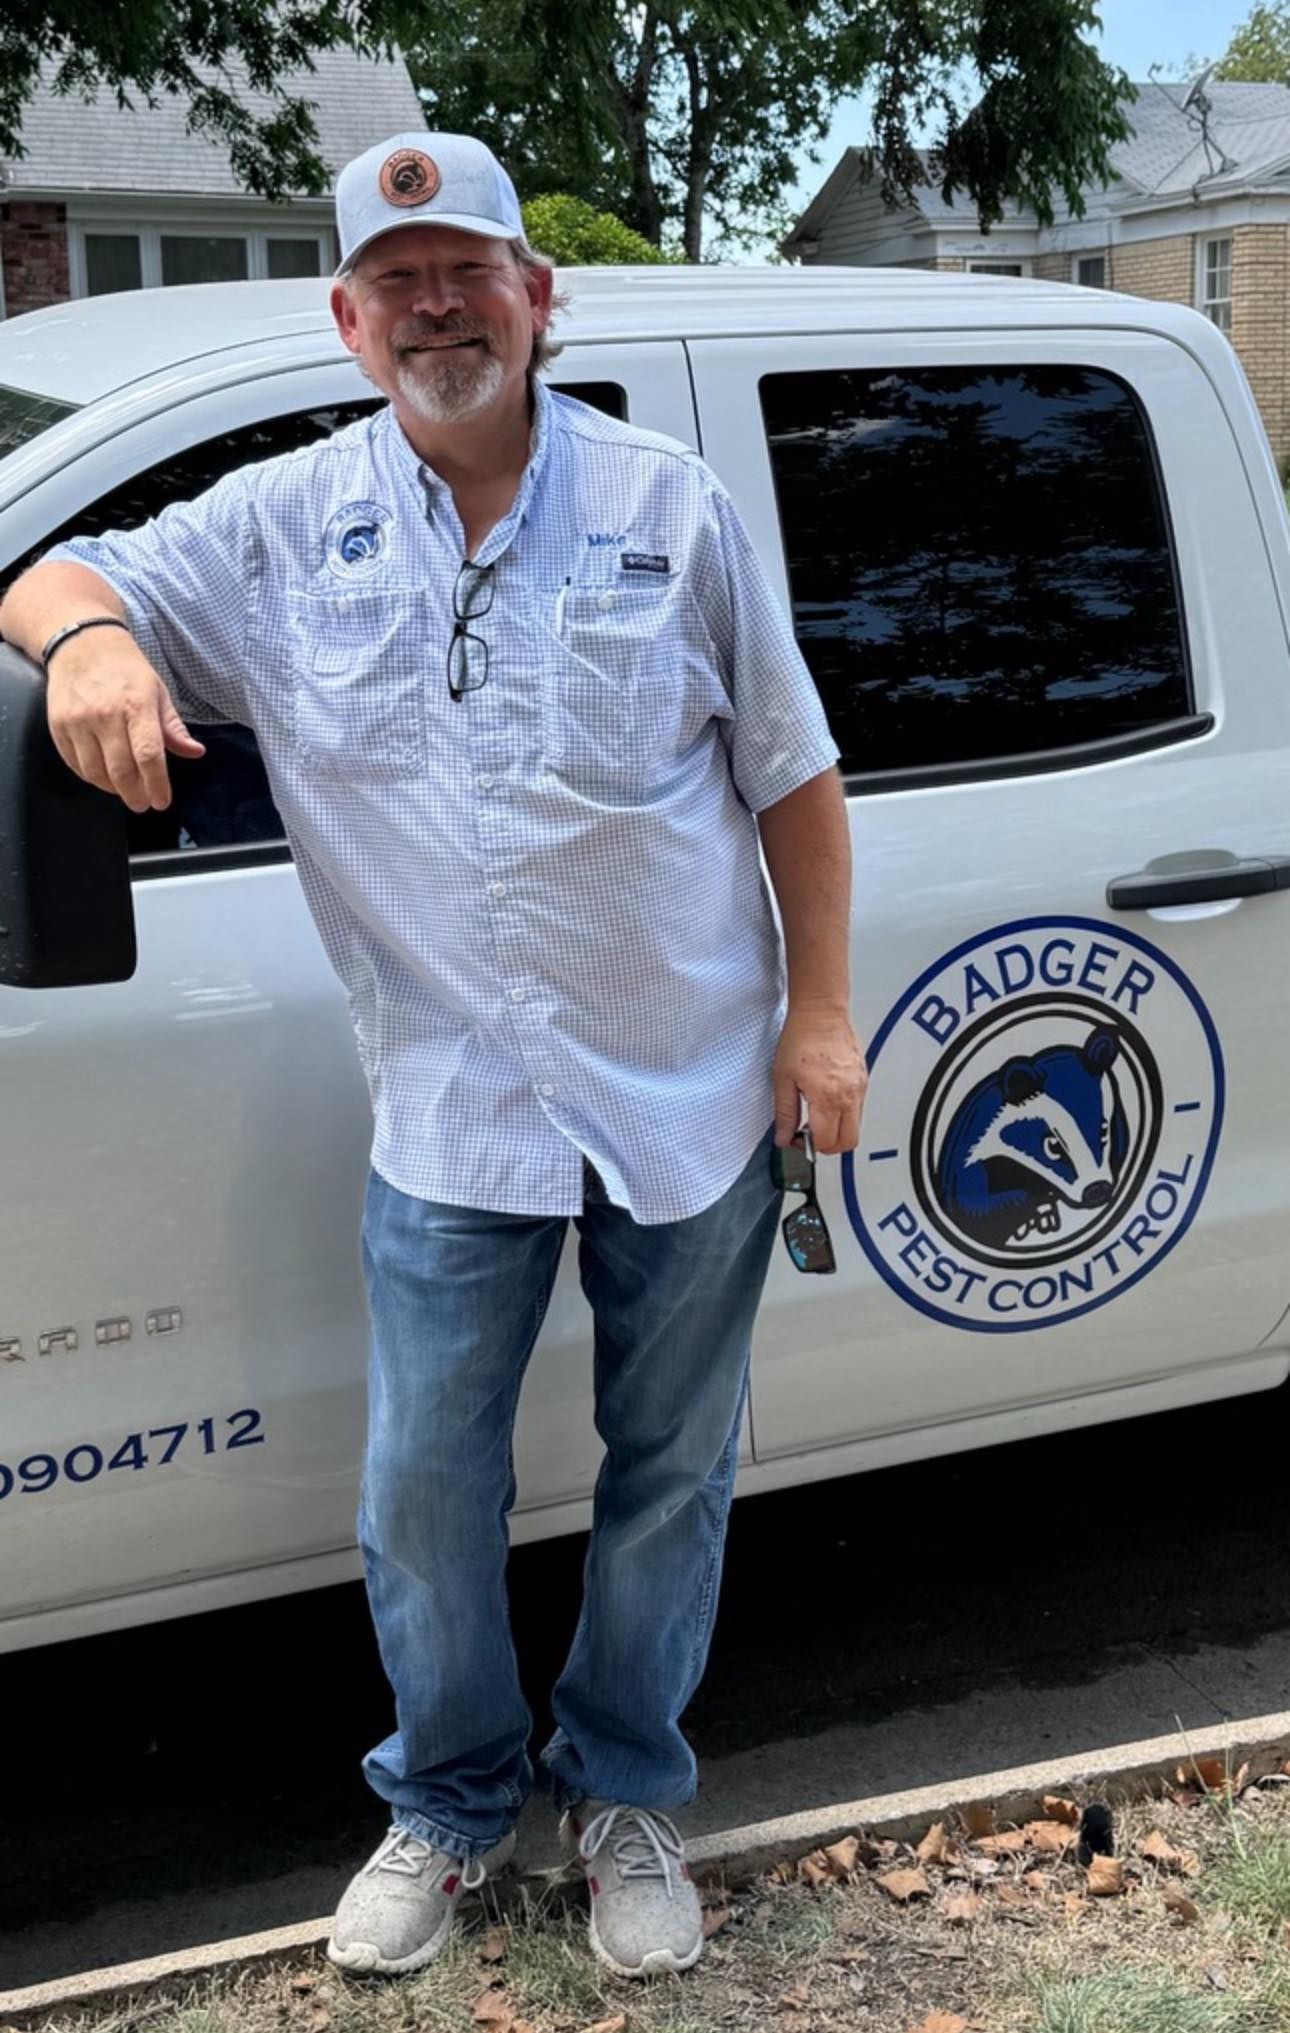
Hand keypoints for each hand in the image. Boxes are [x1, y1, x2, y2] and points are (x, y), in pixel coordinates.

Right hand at [47, 632, 204, 812]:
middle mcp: (104, 714)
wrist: (82, 646)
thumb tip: (195, 752)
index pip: (148, 755)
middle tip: (143, 804)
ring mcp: (78, 721)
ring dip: (113, 789)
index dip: (156, 784)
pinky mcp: (58, 726)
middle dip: (135, 795)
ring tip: (125, 791)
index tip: (161, 801)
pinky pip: (75, 764)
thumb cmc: (126, 671)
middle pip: (121, 770)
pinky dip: (91, 777)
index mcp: (135, 705)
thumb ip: (173, 727)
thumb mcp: (157, 692)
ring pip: (95, 772)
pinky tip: (104, 778)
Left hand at [772, 1004, 867, 1153]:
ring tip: (817, 1116)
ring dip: (837, 1130)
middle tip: (810, 1134)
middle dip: (828, 1146)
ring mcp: (859, 1088)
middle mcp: (849, 1095)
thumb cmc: (801, 1038)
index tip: (797, 1137)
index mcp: (827, 1097)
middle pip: (847, 1142)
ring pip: (856, 1127)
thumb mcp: (782, 1078)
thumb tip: (783, 1137)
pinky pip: (858, 1109)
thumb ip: (785, 1113)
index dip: (809, 1146)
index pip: (827, 1142)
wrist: (821, 1013)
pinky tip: (827, 1102)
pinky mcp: (863, 1080)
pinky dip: (844, 1115)